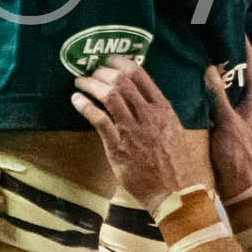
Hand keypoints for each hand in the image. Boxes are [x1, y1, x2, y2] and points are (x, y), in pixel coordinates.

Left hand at [69, 59, 197, 214]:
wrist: (174, 191)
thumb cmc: (175, 164)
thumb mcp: (174, 130)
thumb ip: (159, 113)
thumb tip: (143, 100)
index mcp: (163, 108)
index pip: (140, 75)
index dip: (120, 62)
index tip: (109, 60)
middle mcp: (148, 114)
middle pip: (120, 81)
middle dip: (102, 72)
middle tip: (92, 72)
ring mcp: (133, 129)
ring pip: (109, 95)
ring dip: (91, 85)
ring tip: (81, 83)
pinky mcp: (118, 145)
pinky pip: (98, 118)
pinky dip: (84, 105)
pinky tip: (76, 100)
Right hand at [203, 39, 251, 201]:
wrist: (239, 187)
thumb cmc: (239, 156)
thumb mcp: (229, 124)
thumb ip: (219, 97)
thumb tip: (210, 68)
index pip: (250, 64)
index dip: (243, 44)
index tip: (231, 25)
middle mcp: (244, 102)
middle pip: (235, 72)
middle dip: (223, 54)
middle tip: (205, 35)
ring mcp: (232, 113)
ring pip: (222, 86)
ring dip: (211, 72)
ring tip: (194, 52)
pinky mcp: (220, 123)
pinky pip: (212, 100)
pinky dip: (203, 90)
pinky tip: (187, 82)